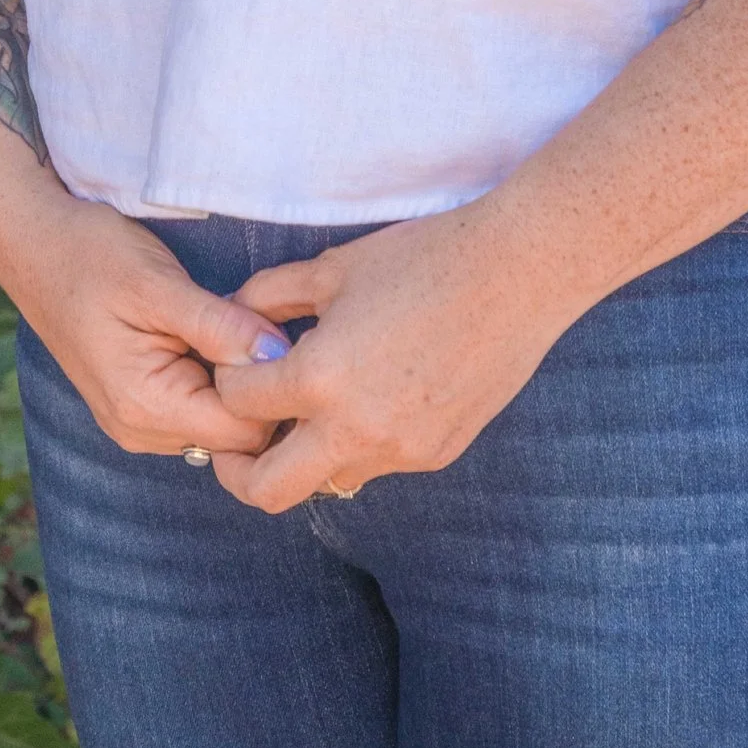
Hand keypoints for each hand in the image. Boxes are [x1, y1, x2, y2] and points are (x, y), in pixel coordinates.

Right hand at [5, 188, 290, 459]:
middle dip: (256, 383)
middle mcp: (140, 431)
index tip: (277, 335)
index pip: (245, 432)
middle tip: (250, 321)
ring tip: (224, 321)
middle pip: (236, 434)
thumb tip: (280, 356)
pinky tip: (206, 333)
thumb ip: (221, 327)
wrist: (32, 243)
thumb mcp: (159, 284)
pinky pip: (197, 406)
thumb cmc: (91, 255)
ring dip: (234, 376)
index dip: (274, 388)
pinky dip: (213, 374)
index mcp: (145, 408)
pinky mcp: (138, 405)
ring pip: (220, 421)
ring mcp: (137, 423)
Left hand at [206, 205, 572, 513]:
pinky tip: (372, 394)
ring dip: (307, 454)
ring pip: (327, 481)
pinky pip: (377, 464)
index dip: (229, 378)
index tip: (240, 362)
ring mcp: (400, 451)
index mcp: (321, 379)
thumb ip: (271, 295)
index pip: (239, 404)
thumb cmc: (425, 257)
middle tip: (239, 441)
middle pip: (267, 491)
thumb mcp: (335, 267)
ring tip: (312, 407)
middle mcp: (356, 430)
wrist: (519, 273)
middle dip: (239, 471)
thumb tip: (235, 315)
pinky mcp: (435, 455)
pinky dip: (359, 441)